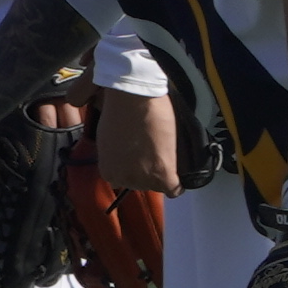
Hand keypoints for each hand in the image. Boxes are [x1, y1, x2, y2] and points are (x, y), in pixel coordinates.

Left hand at [95, 84, 180, 198]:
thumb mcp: (108, 139)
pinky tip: (178, 177)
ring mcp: (144, 178)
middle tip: (153, 153)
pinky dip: (178, 184)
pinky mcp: (163, 173)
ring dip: (162, 174)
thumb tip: (126, 156)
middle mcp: (123, 179)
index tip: (141, 161)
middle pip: (141, 184)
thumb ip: (115, 155)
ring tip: (164, 155)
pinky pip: (174, 189)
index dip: (134, 169)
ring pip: (158, 186)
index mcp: (108, 171)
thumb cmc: (120, 110)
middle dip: (147, 171)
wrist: (135, 98)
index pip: (123, 182)